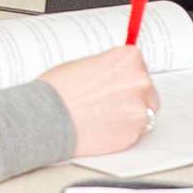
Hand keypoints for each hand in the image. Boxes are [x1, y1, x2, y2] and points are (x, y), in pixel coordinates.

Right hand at [40, 44, 161, 157]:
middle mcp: (140, 81)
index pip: (138, 65)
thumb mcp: (86, 64)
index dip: (124, 77)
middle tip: (107, 103)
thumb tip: (116, 75)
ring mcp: (140, 109)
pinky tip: (101, 128)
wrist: (46, 117)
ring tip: (102, 117)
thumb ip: (109, 69)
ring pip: (144, 112)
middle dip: (131, 96)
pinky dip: (122, 132)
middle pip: (146, 89)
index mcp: (129, 58)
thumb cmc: (58, 90)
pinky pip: (134, 132)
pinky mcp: (134, 134)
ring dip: (129, 115)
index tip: (116, 84)